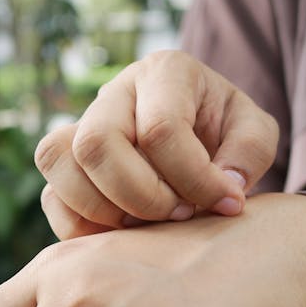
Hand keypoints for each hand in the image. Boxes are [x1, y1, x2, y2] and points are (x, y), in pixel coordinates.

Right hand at [35, 51, 278, 239]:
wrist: (201, 140)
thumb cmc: (227, 134)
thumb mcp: (255, 133)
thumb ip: (250, 152)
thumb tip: (224, 186)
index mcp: (165, 73)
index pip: (162, 128)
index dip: (194, 178)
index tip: (226, 203)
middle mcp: (114, 92)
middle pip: (96, 143)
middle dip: (141, 196)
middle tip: (180, 215)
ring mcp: (81, 126)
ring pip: (58, 161)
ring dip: (105, 209)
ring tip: (149, 224)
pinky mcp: (64, 166)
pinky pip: (51, 197)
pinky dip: (83, 227)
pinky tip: (125, 233)